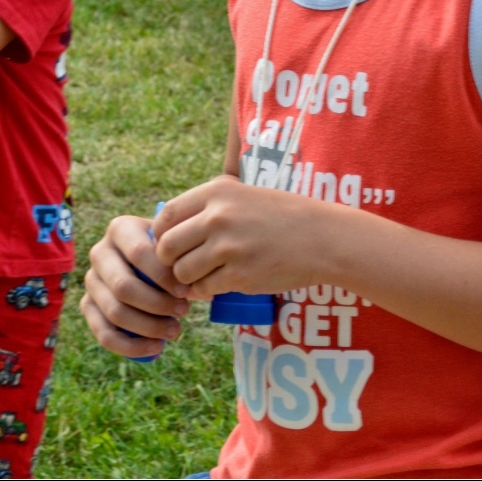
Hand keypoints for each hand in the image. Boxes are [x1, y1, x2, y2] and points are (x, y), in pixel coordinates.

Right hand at [81, 214, 190, 358]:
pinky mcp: (87, 305)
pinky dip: (131, 346)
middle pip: (124, 286)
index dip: (164, 276)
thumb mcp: (173, 244)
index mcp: (120, 228)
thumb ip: (183, 258)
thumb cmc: (166, 250)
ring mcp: (91, 280)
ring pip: (115, 312)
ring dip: (148, 327)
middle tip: (184, 312)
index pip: (139, 253)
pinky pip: (103, 333)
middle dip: (157, 305)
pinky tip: (156, 348)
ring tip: (175, 331)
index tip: (187, 291)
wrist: (148, 256)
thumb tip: (198, 290)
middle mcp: (99, 252)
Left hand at [152, 175, 327, 297]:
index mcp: (216, 191)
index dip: (161, 235)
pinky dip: (207, 290)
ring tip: (206, 274)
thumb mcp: (241, 195)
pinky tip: (222, 283)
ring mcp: (228, 247)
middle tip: (184, 265)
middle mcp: (218, 216)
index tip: (171, 245)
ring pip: (182, 272)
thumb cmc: (279, 216)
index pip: (166, 216)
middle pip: (167, 247)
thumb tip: (165, 232)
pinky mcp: (239, 276)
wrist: (320, 237)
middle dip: (169, 261)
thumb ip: (206, 208)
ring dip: (189, 279)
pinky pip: (204, 289)